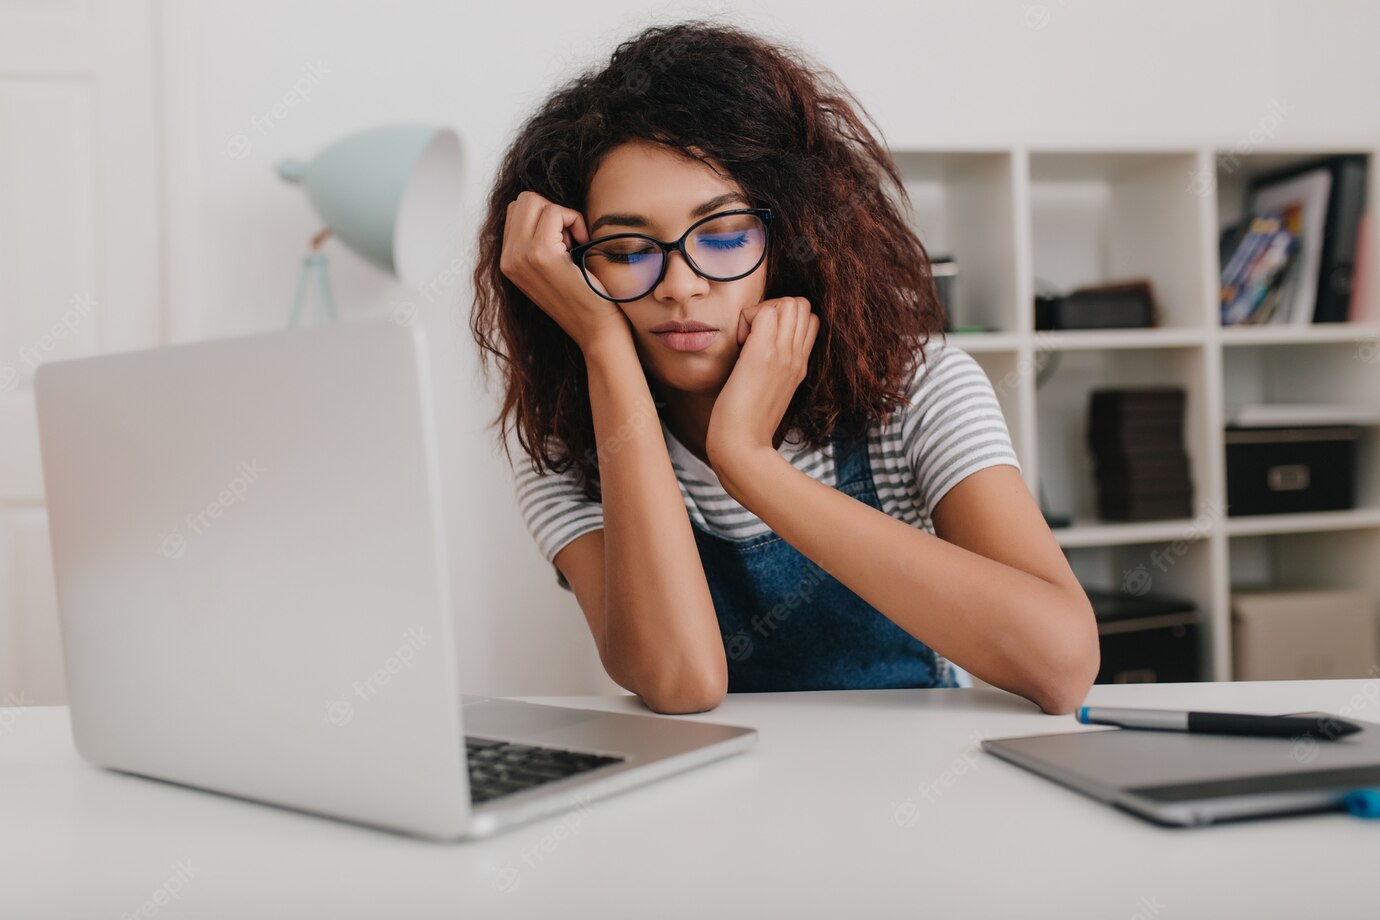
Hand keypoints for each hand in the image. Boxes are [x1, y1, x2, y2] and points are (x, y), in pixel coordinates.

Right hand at [499, 190, 629, 352]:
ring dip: (563, 216)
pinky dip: (575, 220)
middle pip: (523, 200)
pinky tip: (583, 245)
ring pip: (535, 201)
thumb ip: (537, 242)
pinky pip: (555, 211)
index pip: (517, 211)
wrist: (596, 330)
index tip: (565, 242)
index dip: (545, 217)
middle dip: (552, 211)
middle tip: (571, 240)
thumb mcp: (551, 269)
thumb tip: (545, 208)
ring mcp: (520, 256)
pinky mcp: (541, 255)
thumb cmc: (584, 298)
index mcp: (508, 261)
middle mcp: (508, 259)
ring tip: (575, 244)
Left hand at [705, 297, 818, 489]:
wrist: (743, 446)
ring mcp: (783, 354)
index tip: (762, 340)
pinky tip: (738, 343)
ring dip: (763, 309)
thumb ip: (774, 369)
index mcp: (801, 365)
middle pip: (803, 304)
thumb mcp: (771, 391)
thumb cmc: (748, 423)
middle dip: (775, 307)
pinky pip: (764, 311)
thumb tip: (756, 349)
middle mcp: (798, 357)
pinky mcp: (762, 355)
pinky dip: (747, 318)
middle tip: (752, 334)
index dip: (786, 318)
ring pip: (789, 301)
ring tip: (747, 338)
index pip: (811, 319)